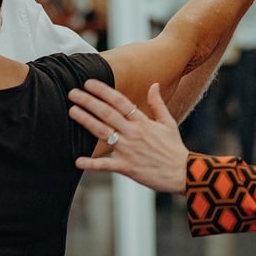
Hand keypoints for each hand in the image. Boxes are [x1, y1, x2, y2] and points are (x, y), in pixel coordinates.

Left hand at [70, 81, 188, 193]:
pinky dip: (92, 164)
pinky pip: (106, 165)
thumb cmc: (175, 148)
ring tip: (72, 111)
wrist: (183, 172)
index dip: (103, 91)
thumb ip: (158, 103)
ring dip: (86, 121)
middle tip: (72, 93)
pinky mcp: (127, 167)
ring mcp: (129, 150)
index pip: (120, 102)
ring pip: (103, 132)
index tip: (89, 83)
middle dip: (89, 102)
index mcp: (143, 122)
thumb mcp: (169, 122)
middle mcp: (134, 133)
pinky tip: (78, 161)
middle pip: (107, 114)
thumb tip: (154, 84)